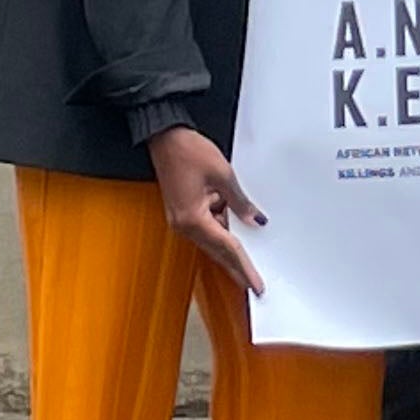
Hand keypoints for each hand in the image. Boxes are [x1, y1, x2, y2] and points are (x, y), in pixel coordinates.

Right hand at [150, 126, 265, 293]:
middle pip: (217, 251)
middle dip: (236, 267)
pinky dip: (221, 230)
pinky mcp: (182, 211)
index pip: (227, 249)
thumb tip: (255, 220)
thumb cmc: (188, 151)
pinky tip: (235, 228)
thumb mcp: (223, 175)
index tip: (255, 284)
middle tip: (253, 284)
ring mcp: (181, 219)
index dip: (244, 267)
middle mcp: (184, 225)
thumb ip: (240, 202)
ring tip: (250, 259)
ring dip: (229, 248)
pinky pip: (206, 227)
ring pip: (212, 240)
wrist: (164, 135)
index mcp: (193, 219)